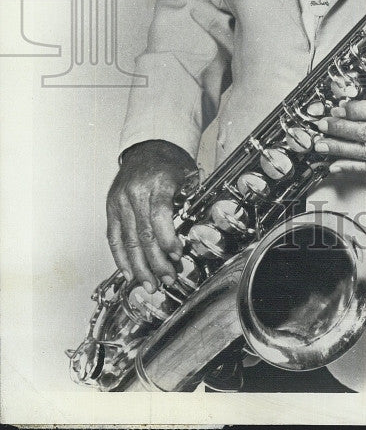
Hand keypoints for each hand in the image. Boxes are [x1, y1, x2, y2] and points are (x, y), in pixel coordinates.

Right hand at [106, 139, 195, 291]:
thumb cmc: (170, 163)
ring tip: (151, 285)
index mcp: (157, 182)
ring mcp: (120, 200)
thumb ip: (186, 205)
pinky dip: (121, 257)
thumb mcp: (187, 177)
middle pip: (143, 234)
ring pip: (128, 240)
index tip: (177, 255)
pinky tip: (129, 273)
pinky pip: (113, 237)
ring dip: (140, 267)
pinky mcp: (111, 207)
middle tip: (168, 279)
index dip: (168, 241)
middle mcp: (135, 192)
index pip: (159, 217)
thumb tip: (188, 239)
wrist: (148, 146)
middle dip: (156, 262)